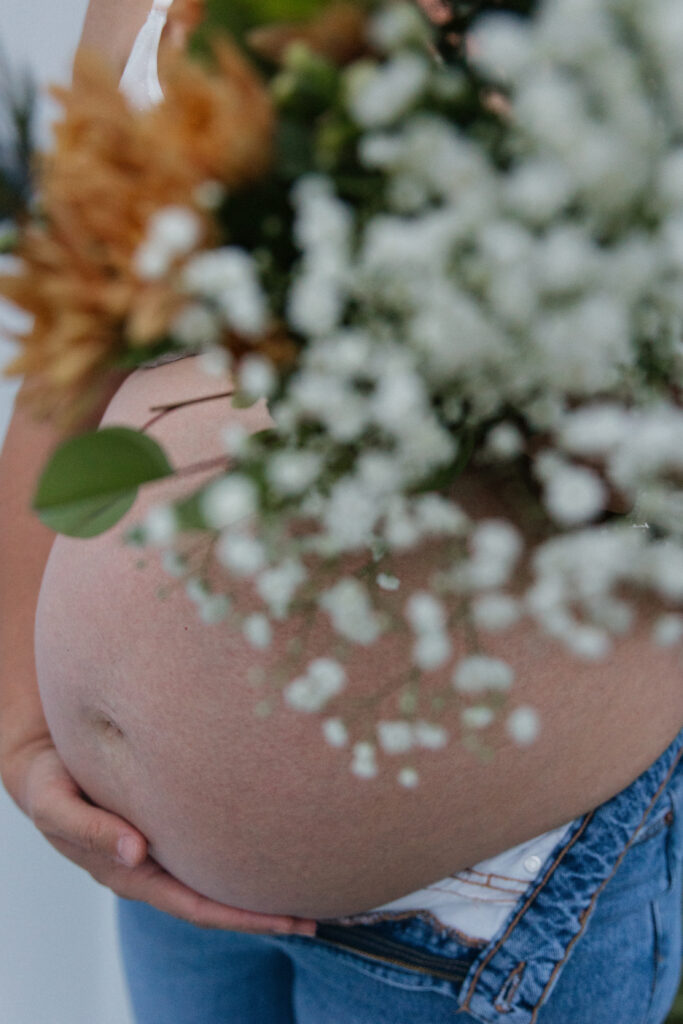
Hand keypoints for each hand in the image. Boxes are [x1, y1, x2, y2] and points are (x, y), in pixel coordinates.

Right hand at [3, 736, 316, 935]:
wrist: (47, 760)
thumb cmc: (51, 783)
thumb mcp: (57, 807)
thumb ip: (90, 830)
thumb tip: (135, 852)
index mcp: (133, 873)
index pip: (195, 906)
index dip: (240, 917)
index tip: (285, 921)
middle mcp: (155, 866)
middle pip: (217, 899)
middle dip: (263, 912)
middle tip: (314, 917)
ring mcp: (166, 846)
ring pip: (219, 873)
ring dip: (259, 884)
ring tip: (309, 886)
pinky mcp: (172, 819)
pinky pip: (213, 842)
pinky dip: (244, 847)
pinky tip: (274, 837)